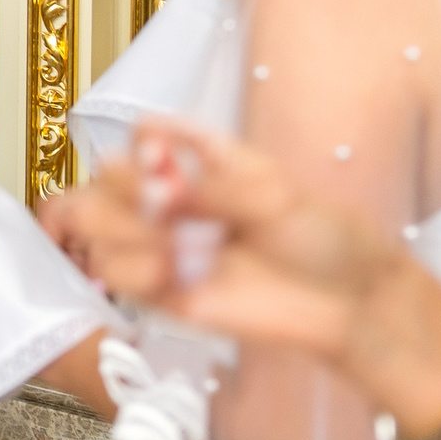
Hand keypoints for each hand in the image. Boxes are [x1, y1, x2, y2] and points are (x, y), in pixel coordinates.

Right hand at [37, 119, 402, 363]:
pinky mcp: (162, 294)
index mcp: (200, 164)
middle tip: (156, 198)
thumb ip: (207, 189)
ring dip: (120, 226)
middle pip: (102, 178)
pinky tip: (170, 269)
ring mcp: (163, 246)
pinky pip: (117, 276)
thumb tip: (153, 194)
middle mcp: (174, 202)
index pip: (143, 137)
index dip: (142, 143)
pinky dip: (131, 267)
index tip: (162, 156)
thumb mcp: (270, 194)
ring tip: (169, 241)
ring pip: (93, 225)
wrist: (348, 302)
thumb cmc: (321, 237)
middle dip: (118, 184)